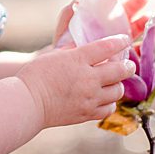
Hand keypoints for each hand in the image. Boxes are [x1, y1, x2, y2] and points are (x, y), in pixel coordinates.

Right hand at [17, 35, 134, 126]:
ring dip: (118, 85)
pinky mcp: (86, 113)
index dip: (120, 42)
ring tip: (114, 82)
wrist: (26, 104)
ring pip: (118, 91)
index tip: (125, 40)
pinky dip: (110, 103)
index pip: (108, 47)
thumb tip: (84, 45)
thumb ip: (72, 50)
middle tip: (128, 65)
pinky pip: (109, 109)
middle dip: (128, 66)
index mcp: (78, 60)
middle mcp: (88, 79)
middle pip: (121, 70)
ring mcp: (89, 97)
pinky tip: (105, 99)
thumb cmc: (35, 76)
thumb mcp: (53, 55)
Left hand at [46, 0, 145, 50]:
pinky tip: (143, 45)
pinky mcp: (126, 54)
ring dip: (143, 20)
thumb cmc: (66, 47)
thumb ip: (67, 15)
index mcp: (101, 13)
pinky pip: (136, 50)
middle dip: (136, 1)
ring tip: (148, 16)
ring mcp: (121, 38)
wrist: (68, 70)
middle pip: (128, 10)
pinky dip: (141, 48)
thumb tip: (77, 1)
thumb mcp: (64, 29)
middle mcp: (114, 24)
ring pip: (135, 26)